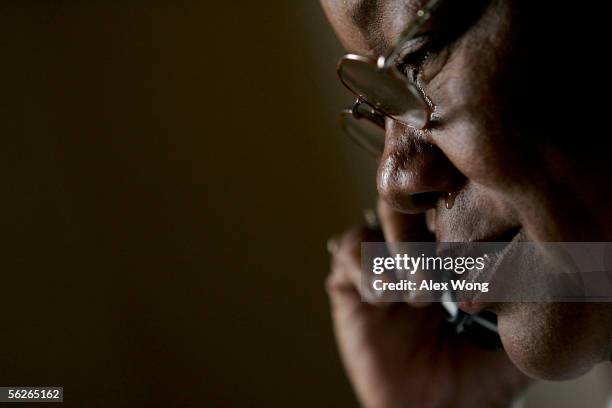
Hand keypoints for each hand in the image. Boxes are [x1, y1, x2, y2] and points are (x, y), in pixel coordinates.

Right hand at [326, 199, 529, 407]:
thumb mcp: (513, 326)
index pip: (444, 203)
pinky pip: (346, 254)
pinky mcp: (349, 285)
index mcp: (450, 250)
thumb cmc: (479, 370)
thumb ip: (518, 289)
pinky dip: (365, 271)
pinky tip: (386, 298)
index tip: (462, 232)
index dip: (449, 207)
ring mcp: (380, 265)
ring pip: (374, 226)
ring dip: (394, 258)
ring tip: (415, 295)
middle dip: (417, 236)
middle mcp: (412, 250)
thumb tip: (524, 252)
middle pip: (403, 206)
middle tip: (436, 277)